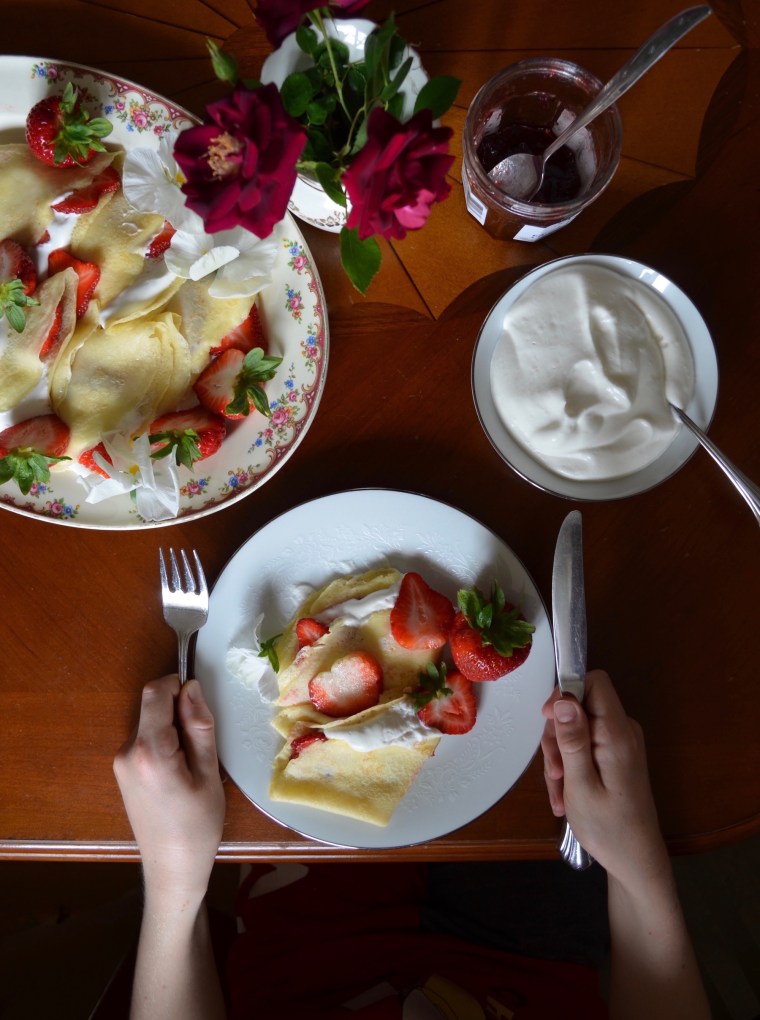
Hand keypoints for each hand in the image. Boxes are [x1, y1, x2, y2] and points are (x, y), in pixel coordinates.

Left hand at [114, 675, 224, 904]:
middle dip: (179, 711)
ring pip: (150, 722)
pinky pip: (145, 739)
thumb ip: (199, 727)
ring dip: (172, 729)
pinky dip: (164, 742)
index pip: (156, 692)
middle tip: (202, 745)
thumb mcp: (209, 773)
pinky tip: (179, 773)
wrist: (172, 868)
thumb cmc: (198, 825)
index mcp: (150, 750)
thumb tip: (191, 687)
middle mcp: (127, 751)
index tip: (200, 707)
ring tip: (192, 765)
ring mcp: (120, 762)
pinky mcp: (122, 771)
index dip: (179, 686)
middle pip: (152, 706)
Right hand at [541, 670, 667, 888]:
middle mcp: (623, 731)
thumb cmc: (608, 828)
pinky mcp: (616, 756)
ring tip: (558, 791)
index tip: (549, 722)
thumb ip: (572, 740)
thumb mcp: (580, 785)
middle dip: (558, 735)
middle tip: (553, 771)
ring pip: (578, 728)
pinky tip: (564, 794)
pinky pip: (586, 746)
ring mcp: (621, 744)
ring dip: (561, 756)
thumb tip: (564, 699)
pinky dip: (570, 765)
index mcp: (617, 734)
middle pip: (581, 706)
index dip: (566, 693)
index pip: (594, 682)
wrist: (635, 860)